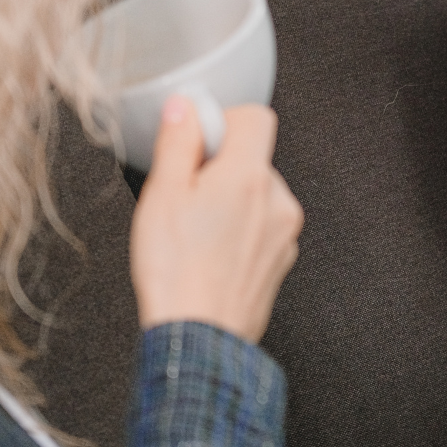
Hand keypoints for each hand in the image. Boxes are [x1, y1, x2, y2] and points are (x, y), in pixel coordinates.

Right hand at [129, 96, 302, 342]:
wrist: (198, 338)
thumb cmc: (177, 274)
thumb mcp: (162, 195)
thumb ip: (178, 141)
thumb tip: (185, 108)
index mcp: (249, 176)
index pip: (255, 116)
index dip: (222, 121)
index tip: (197, 141)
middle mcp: (277, 201)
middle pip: (254, 158)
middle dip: (221, 167)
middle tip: (186, 197)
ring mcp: (284, 234)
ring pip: (258, 195)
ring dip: (231, 202)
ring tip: (196, 232)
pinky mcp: (281, 261)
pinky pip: (262, 228)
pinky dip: (239, 231)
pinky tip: (210, 254)